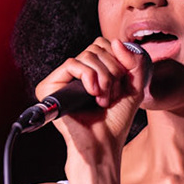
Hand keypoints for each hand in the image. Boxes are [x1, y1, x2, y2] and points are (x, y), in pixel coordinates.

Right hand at [37, 38, 150, 161]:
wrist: (103, 142)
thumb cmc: (116, 120)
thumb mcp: (134, 86)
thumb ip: (134, 61)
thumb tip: (116, 41)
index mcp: (91, 70)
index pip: (104, 44)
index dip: (118, 59)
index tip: (122, 84)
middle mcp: (75, 73)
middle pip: (96, 48)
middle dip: (112, 71)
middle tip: (112, 95)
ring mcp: (61, 79)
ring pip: (87, 55)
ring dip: (104, 78)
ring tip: (103, 99)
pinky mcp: (49, 86)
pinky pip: (72, 64)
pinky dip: (88, 77)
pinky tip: (92, 94)